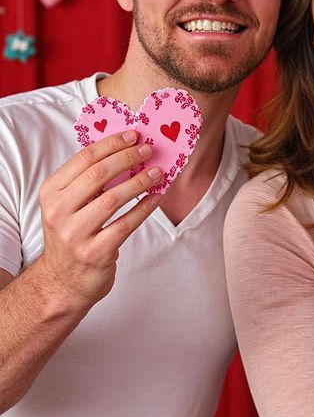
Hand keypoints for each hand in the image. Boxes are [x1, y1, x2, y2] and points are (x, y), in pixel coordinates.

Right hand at [36, 131, 162, 310]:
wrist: (63, 282)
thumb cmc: (73, 234)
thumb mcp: (69, 205)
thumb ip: (88, 181)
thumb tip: (126, 150)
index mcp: (52, 192)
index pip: (84, 158)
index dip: (112, 143)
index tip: (134, 135)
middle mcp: (59, 211)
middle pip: (98, 174)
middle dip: (128, 158)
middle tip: (149, 150)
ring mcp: (75, 233)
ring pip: (114, 198)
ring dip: (140, 182)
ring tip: (158, 172)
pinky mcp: (95, 252)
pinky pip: (126, 224)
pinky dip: (144, 208)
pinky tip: (156, 198)